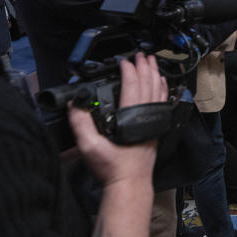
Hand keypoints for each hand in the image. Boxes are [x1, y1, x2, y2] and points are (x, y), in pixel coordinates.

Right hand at [68, 53, 166, 185]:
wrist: (129, 182)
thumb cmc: (112, 166)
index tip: (123, 61)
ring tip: (152, 62)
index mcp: (130, 116)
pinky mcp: (156, 126)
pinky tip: (161, 82)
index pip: (131, 85)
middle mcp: (145, 115)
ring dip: (154, 73)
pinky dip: (162, 88)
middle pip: (148, 83)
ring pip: (157, 90)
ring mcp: (153, 120)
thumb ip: (81, 124)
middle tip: (141, 54)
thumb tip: (74, 105)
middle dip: (144, 66)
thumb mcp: (90, 146)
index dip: (128, 70)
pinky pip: (162, 101)